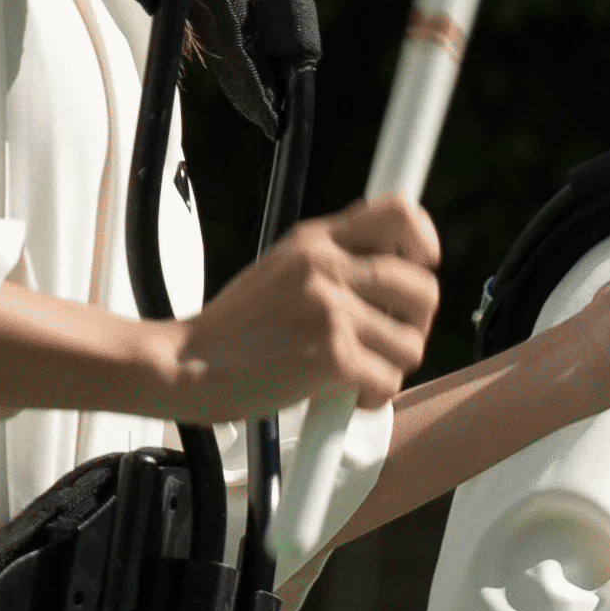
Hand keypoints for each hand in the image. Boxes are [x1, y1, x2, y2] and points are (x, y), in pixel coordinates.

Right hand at [157, 197, 440, 426]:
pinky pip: (388, 379)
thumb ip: (333, 261)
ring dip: (391, 366)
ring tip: (356, 372)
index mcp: (315, 240)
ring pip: (411, 342)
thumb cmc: (233, 329)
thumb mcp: (281, 269)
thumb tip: (393, 267)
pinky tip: (343, 395)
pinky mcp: (331, 355)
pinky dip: (372, 397)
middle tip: (386, 341)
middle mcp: (325, 266)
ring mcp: (329, 309)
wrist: (184, 366)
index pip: (399, 213)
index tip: (421, 266)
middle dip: (414, 324)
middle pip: (423, 287)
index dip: (425, 241)